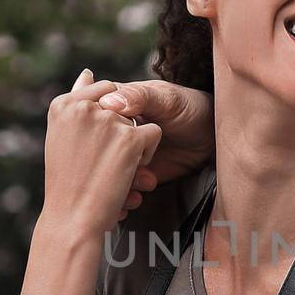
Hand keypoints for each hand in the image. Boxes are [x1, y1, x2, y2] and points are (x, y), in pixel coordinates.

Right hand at [39, 68, 162, 235]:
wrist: (72, 222)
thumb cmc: (66, 183)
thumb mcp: (72, 137)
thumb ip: (83, 102)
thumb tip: (88, 72)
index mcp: (62, 106)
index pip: (98, 93)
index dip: (105, 120)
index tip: (97, 149)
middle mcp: (82, 108)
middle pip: (120, 111)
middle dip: (121, 139)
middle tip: (103, 168)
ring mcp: (106, 121)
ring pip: (135, 125)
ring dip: (133, 152)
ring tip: (112, 177)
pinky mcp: (129, 138)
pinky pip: (151, 136)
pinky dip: (147, 158)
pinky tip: (127, 178)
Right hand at [96, 79, 214, 188]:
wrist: (208, 137)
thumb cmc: (188, 107)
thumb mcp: (165, 99)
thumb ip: (139, 97)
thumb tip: (110, 102)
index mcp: (109, 103)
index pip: (85, 116)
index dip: (87, 132)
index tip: (102, 145)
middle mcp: (109, 128)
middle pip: (90, 150)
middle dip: (104, 165)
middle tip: (125, 169)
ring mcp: (118, 152)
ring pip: (103, 172)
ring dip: (118, 185)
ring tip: (143, 183)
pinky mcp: (130, 172)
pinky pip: (118, 187)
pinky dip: (125, 195)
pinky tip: (137, 197)